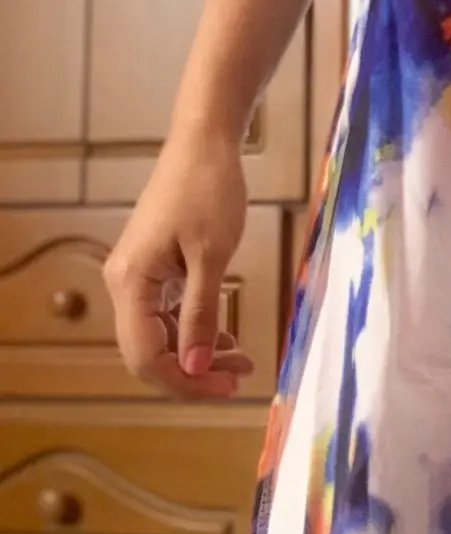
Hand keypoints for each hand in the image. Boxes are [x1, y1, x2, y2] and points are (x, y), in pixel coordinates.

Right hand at [103, 125, 252, 399]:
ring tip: (241, 363)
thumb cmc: (209, 191)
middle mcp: (125, 284)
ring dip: (198, 353)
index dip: (184, 380)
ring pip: (161, 335)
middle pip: (150, 351)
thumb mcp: (212, 256)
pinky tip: (226, 339)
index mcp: (131, 283)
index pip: (146, 356)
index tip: (227, 388)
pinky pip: (169, 314)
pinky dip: (197, 330)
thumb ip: (202, 313)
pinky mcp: (156, 269)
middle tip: (238, 380)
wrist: (203, 144)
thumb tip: (195, 366)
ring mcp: (139, 277)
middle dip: (193, 372)